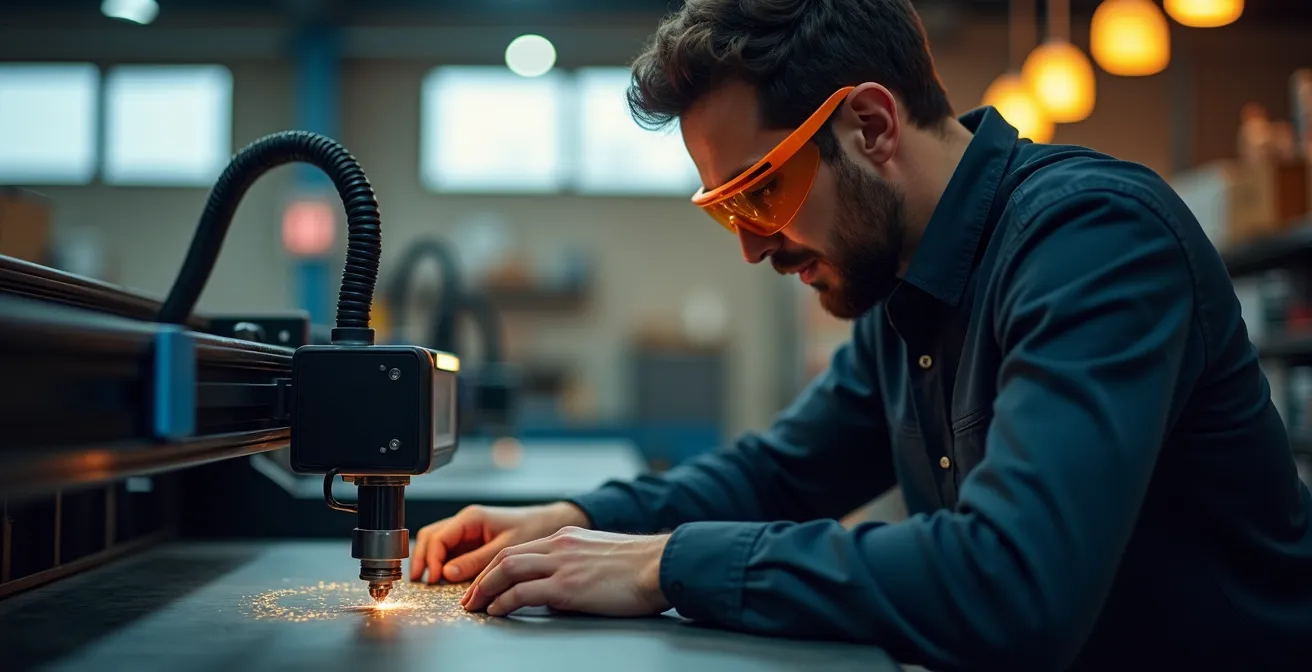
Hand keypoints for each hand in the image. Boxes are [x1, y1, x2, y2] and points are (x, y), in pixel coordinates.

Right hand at [410, 502, 589, 583]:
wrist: (549, 524)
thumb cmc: (532, 529)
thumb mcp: (505, 548)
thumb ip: (475, 561)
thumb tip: (447, 573)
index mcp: (471, 518)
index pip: (438, 537)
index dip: (431, 559)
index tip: (433, 578)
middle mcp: (465, 522)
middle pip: (431, 537)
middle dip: (423, 558)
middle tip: (420, 580)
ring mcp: (467, 531)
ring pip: (436, 542)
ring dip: (429, 560)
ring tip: (428, 580)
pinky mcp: (471, 541)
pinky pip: (449, 549)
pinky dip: (441, 562)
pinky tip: (442, 576)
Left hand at [461, 527, 671, 616]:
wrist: (661, 564)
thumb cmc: (641, 566)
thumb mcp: (600, 556)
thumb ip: (576, 564)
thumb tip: (561, 588)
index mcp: (567, 538)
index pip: (520, 549)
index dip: (495, 567)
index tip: (484, 584)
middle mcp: (560, 546)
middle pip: (506, 556)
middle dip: (482, 578)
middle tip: (470, 597)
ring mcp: (562, 564)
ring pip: (507, 569)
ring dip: (485, 589)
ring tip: (475, 606)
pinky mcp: (567, 586)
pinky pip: (523, 592)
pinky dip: (504, 602)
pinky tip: (497, 611)